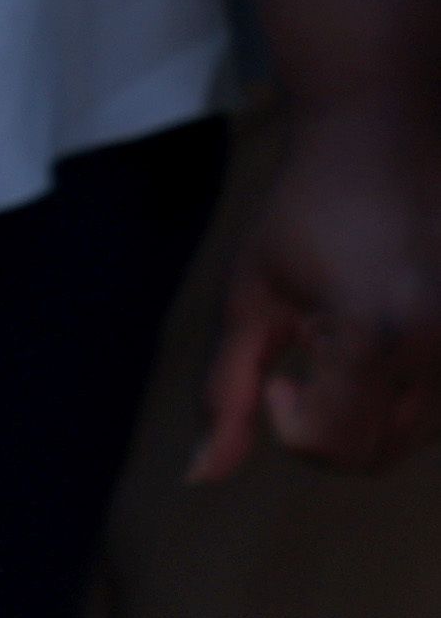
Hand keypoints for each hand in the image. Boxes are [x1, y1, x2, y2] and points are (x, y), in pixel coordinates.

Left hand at [197, 88, 440, 478]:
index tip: (280, 369)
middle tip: (310, 351)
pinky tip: (386, 336)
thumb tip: (201, 478)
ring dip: (373, 411)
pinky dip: (410, 395)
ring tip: (350, 335)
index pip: (335, 446)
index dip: (290, 422)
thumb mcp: (251, 294)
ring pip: (417, 438)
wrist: (386, 138)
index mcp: (376, 335)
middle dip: (331, 424)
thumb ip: (226, 388)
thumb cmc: (305, 210)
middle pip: (380, 454)